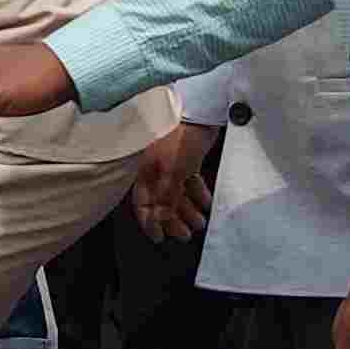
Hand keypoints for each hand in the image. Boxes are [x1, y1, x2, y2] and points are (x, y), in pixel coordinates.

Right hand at [132, 121, 217, 240]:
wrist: (200, 110)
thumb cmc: (180, 138)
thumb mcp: (172, 173)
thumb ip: (165, 198)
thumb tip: (158, 220)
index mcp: (144, 173)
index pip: (142, 204)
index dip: (150, 223)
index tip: (160, 238)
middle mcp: (154, 170)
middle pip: (161, 201)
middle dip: (173, 220)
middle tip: (185, 235)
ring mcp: (171, 164)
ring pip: (177, 192)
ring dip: (187, 209)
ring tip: (200, 223)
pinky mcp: (187, 157)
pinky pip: (189, 181)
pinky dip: (197, 193)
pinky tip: (207, 204)